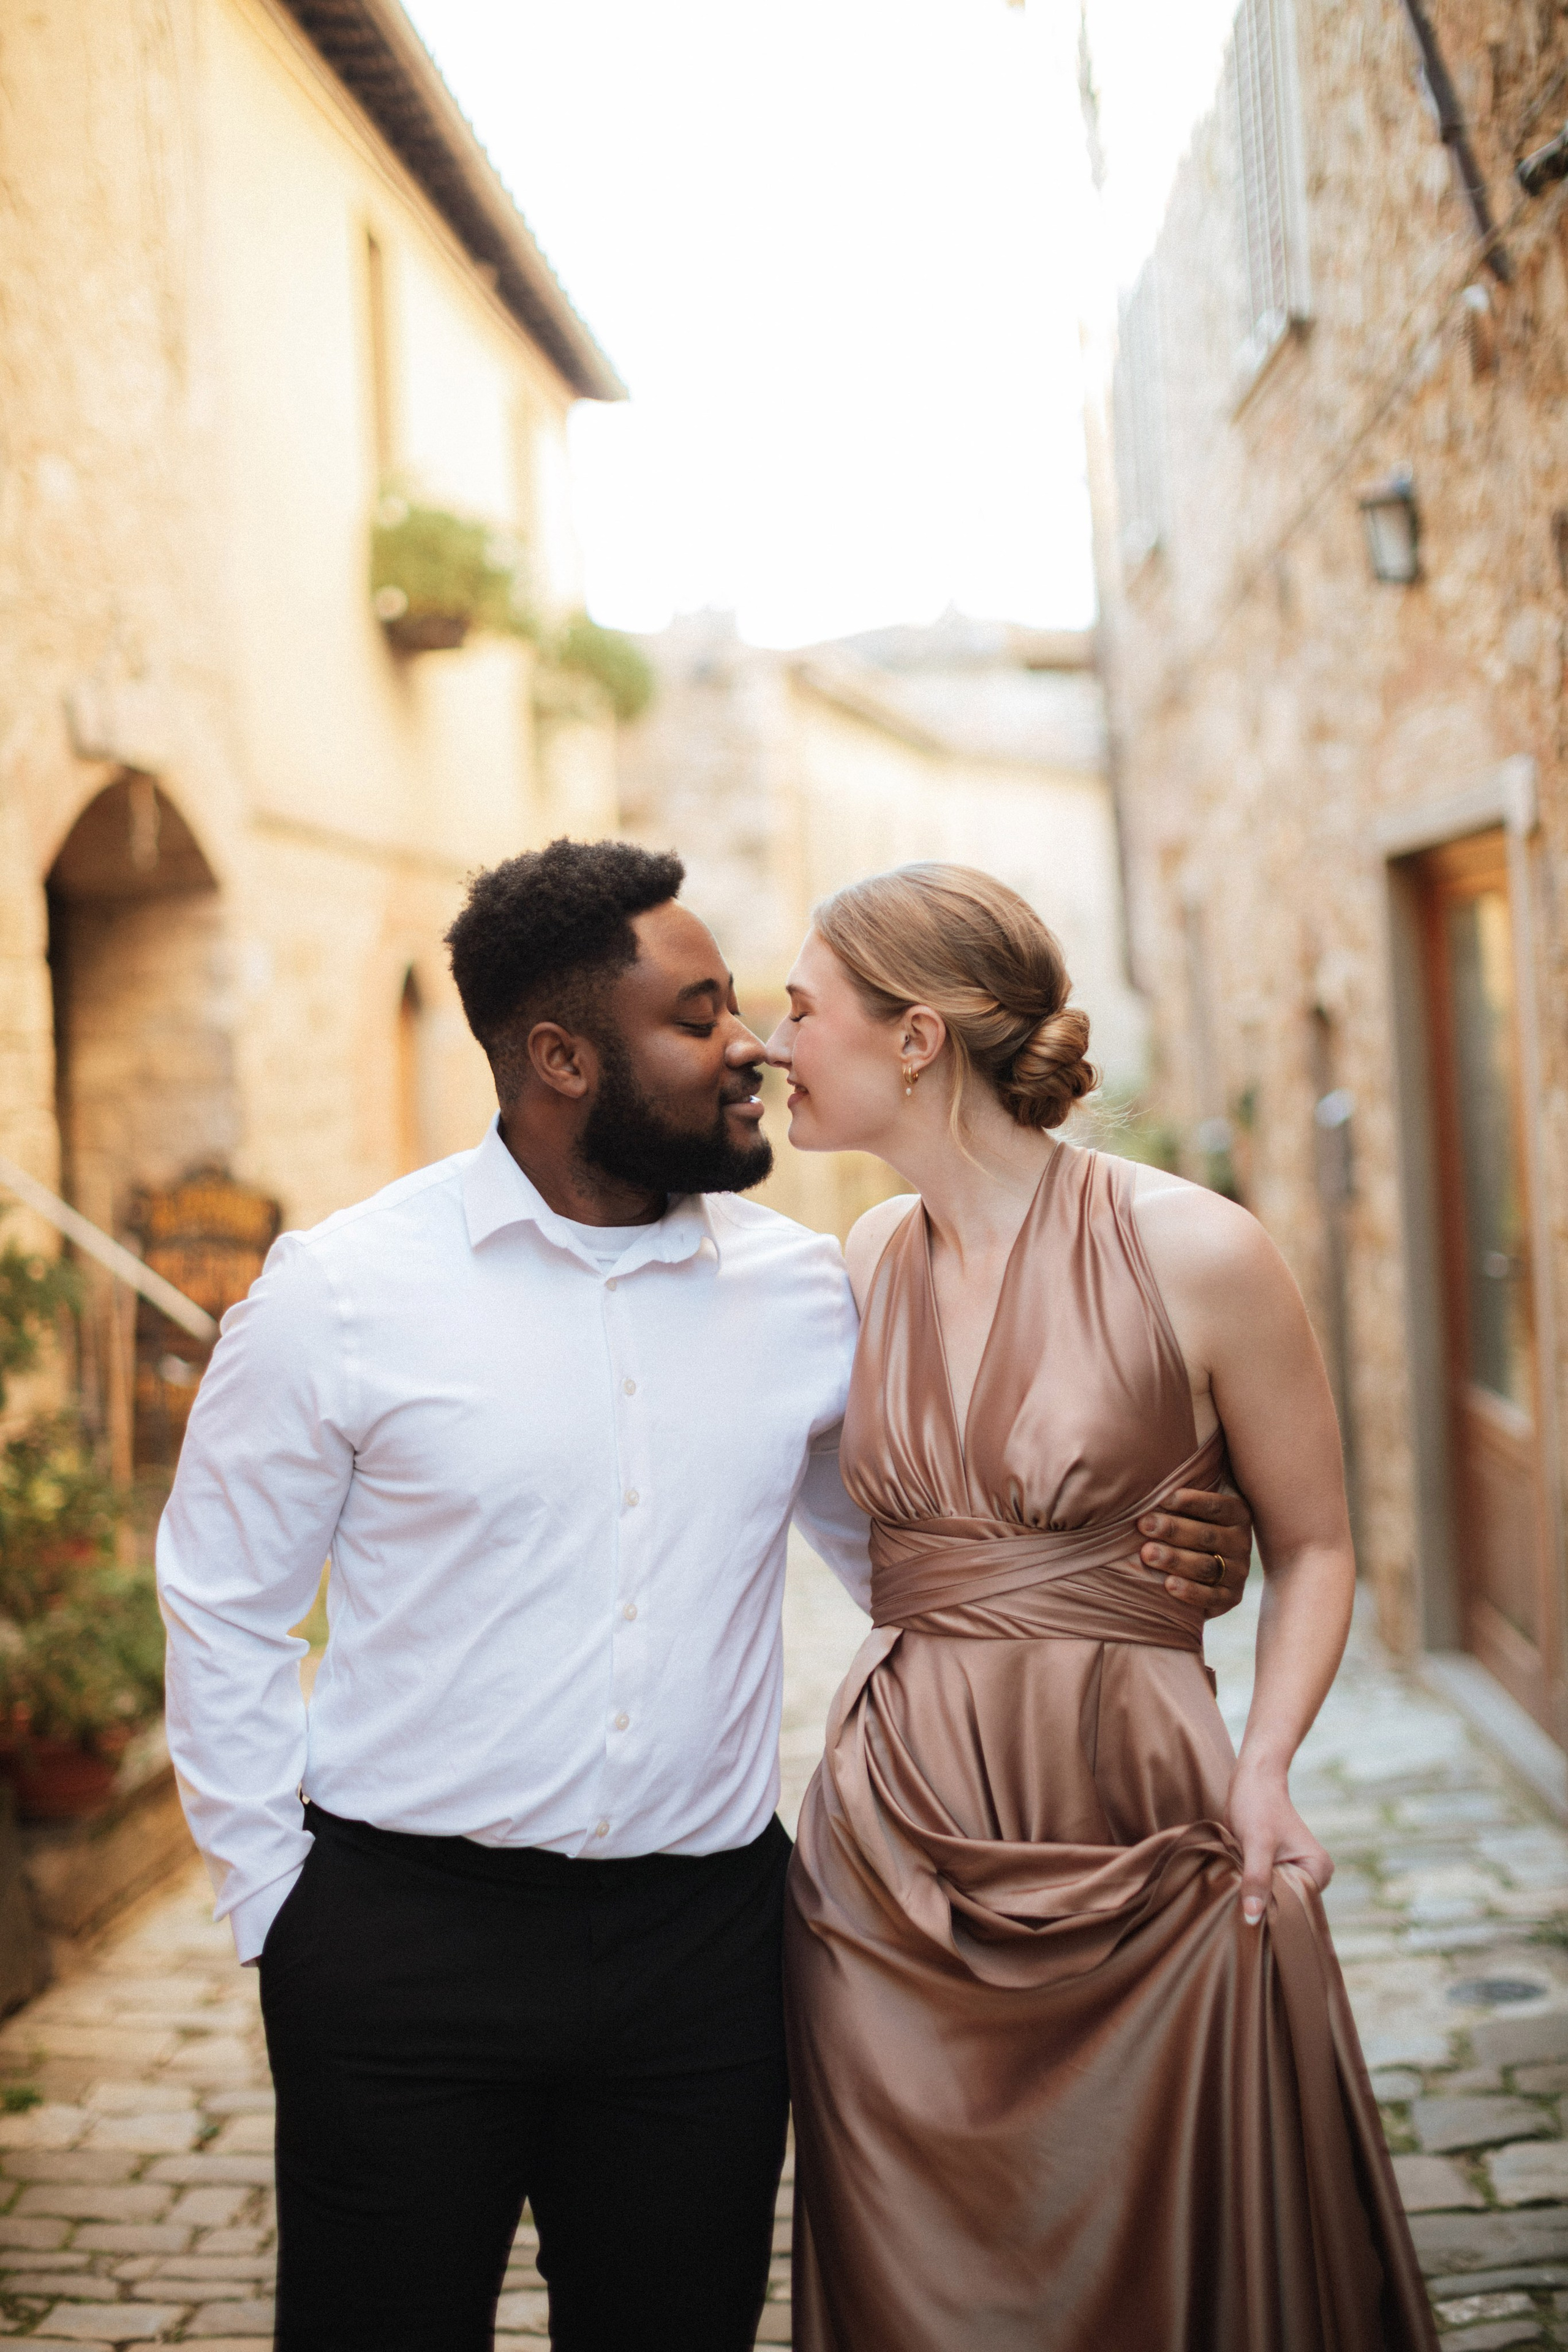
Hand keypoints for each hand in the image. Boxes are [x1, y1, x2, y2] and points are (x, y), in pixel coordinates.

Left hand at [1136, 1485, 1252, 1618]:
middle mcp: (1241, 1542)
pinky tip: (1169, 1585)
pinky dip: (1191, 1592)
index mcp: (1237, 1514)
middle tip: (1144, 1525)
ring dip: (1176, 1559)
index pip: (1218, 1506)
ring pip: (1207, 1565)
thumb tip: (1155, 1457)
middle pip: (1208, 1536)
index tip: (1163, 1499)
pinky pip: (1212, 1597)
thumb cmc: (1185, 1525)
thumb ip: (1181, 1491)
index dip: (1192, 1502)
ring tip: (1148, 1554)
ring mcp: (1238, 1572)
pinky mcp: (1230, 1598)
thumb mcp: (1190, 1506)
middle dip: (1174, 1530)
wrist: (1197, 1571)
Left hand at [1226, 1760, 1331, 1924]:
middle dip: (1263, 1904)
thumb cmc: (1257, 1806)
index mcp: (1319, 1870)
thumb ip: (1257, 1879)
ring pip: (1274, 1898)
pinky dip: (1253, 1887)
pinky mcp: (1282, 1869)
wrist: (1253, 1780)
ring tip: (1239, 1887)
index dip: (1271, 1912)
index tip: (1248, 1912)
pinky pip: (1267, 1888)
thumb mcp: (1257, 1843)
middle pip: (1286, 1906)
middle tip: (1239, 1899)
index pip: (1296, 1909)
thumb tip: (1253, 1917)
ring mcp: (1298, 1872)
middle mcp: (1314, 1875)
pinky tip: (1240, 1883)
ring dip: (1256, 1895)